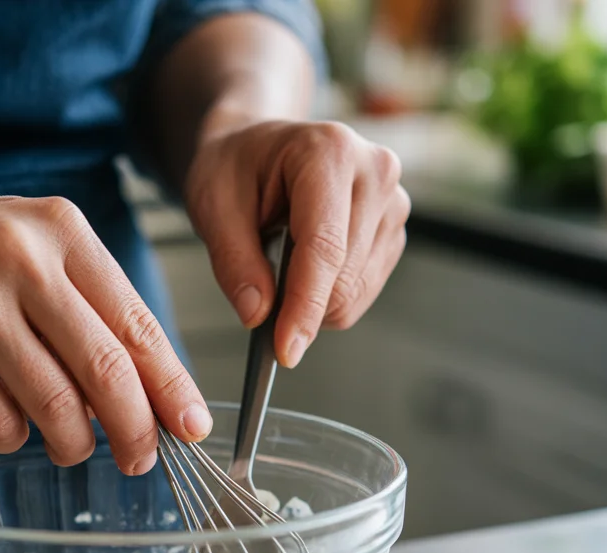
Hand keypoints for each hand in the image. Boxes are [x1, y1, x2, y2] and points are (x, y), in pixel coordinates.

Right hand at [0, 191, 210, 473]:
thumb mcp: (23, 247)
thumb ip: (82, 305)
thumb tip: (144, 390)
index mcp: (60, 230)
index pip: (136, 322)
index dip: (171, 384)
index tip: (191, 425)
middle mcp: (21, 258)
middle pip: (106, 369)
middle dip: (136, 429)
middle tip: (142, 459)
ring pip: (55, 403)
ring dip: (74, 443)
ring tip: (73, 449)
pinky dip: (13, 439)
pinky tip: (9, 428)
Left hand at [183, 121, 409, 366]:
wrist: (258, 147)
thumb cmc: (235, 168)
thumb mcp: (212, 205)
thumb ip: (233, 261)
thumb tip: (258, 313)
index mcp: (328, 152)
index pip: (324, 248)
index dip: (304, 306)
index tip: (285, 350)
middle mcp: (375, 171)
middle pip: (344, 276)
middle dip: (298, 305)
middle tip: (257, 286)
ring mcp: (393, 201)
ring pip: (356, 291)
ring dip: (313, 301)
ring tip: (281, 259)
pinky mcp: (394, 229)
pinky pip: (364, 291)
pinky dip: (328, 297)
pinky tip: (304, 266)